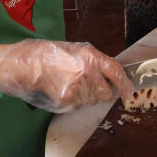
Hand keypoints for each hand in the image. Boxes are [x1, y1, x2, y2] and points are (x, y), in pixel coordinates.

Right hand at [0, 39, 133, 112]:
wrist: (27, 66)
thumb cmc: (51, 55)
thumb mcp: (77, 51)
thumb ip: (96, 62)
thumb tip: (112, 73)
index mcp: (91, 58)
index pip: (116, 72)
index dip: (125, 83)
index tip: (129, 90)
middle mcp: (87, 74)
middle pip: (106, 93)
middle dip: (103, 91)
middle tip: (91, 84)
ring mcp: (77, 90)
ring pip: (92, 101)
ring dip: (87, 96)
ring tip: (72, 83)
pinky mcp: (68, 102)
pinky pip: (79, 106)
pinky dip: (75, 100)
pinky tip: (64, 89)